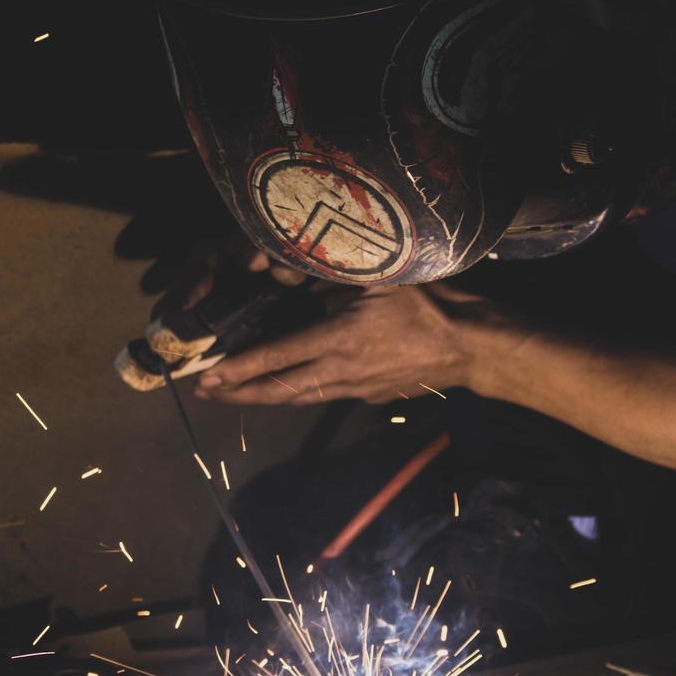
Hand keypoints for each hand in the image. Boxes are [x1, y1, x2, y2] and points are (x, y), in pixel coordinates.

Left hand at [193, 283, 486, 404]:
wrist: (470, 345)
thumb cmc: (429, 303)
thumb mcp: (380, 277)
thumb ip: (336, 279)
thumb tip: (298, 278)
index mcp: (339, 339)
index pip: (277, 357)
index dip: (239, 369)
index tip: (207, 378)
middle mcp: (342, 371)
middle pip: (281, 390)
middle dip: (239, 393)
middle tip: (205, 394)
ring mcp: (357, 388)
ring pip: (302, 397)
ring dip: (266, 396)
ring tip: (237, 394)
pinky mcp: (373, 396)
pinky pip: (327, 394)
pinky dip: (300, 393)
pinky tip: (292, 387)